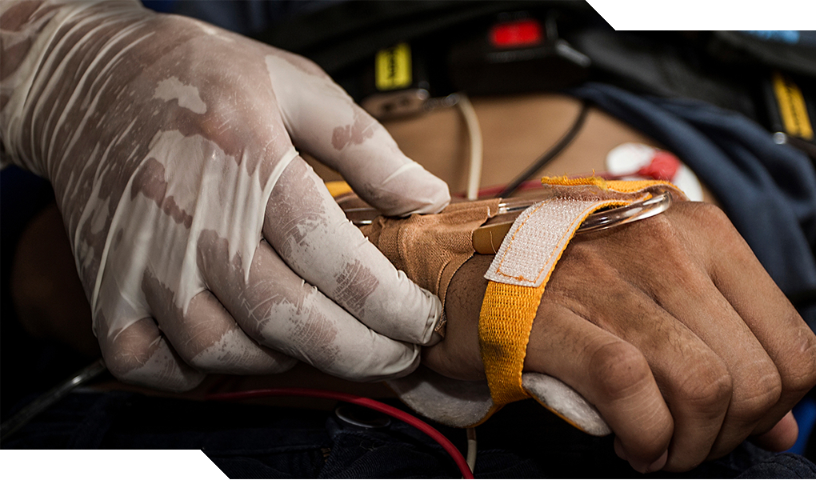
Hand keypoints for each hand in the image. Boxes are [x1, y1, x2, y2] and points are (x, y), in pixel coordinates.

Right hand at [0, 1, 448, 389]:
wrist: (88, 78)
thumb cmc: (198, 78)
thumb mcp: (294, 83)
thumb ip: (365, 146)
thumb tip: (426, 198)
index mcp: (245, 155)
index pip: (328, 252)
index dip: (387, 302)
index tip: (421, 322)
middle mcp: (188, 213)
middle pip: (281, 314)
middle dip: (356, 351)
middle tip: (396, 356)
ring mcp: (139, 255)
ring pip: (218, 348)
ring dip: (283, 361)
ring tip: (321, 343)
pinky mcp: (104, 283)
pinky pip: (146, 361)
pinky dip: (196, 376)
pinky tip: (237, 350)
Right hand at [424, 201, 815, 471]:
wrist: (458, 262)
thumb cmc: (561, 279)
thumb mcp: (657, 289)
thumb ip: (725, 345)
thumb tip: (784, 425)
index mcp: (698, 229)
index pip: (795, 341)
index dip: (779, 405)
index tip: (738, 425)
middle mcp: (662, 242)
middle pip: (754, 375)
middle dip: (730, 434)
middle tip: (688, 444)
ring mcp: (606, 275)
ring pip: (703, 385)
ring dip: (687, 445)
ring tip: (658, 449)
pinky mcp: (554, 313)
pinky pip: (632, 391)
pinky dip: (645, 436)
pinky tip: (631, 445)